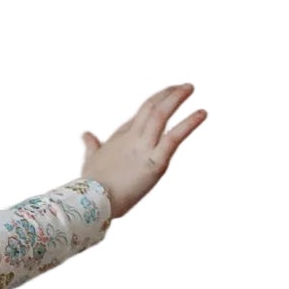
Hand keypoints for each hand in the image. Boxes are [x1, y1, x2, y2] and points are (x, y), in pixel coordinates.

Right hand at [80, 84, 206, 219]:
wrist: (90, 202)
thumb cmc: (90, 185)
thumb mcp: (90, 160)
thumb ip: (91, 146)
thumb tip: (85, 134)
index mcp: (121, 137)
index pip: (142, 113)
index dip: (156, 100)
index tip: (167, 93)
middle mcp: (133, 137)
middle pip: (152, 107)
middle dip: (168, 94)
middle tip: (184, 86)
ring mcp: (144, 148)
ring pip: (161, 115)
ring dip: (177, 99)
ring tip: (190, 87)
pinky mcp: (155, 163)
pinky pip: (174, 138)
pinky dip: (189, 123)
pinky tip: (202, 113)